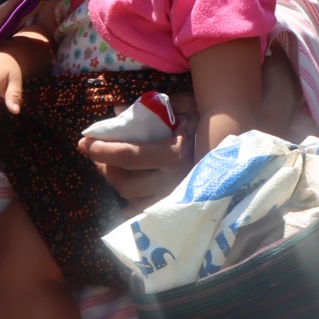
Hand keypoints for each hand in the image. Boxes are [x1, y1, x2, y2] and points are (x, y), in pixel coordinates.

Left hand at [80, 102, 196, 215]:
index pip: (127, 155)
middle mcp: (174, 182)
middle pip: (123, 182)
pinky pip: (141, 212)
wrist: (235, 142)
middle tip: (95, 153)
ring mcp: (175, 200)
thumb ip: (149, 108)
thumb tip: (117, 111)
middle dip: (103, 167)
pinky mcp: (175, 211)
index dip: (101, 149)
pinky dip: (129, 200)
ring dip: (114, 181)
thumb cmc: (202, 122)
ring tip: (109, 166)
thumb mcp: (180, 106)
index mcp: (174, 155)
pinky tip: (127, 185)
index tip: (84, 142)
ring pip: (129, 198)